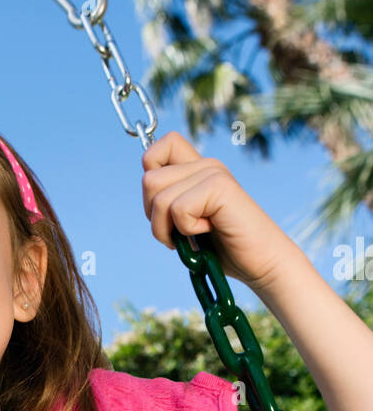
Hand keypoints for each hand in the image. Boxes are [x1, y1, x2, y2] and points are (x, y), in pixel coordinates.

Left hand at [141, 130, 287, 293]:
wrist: (263, 264)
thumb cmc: (225, 249)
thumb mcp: (187, 223)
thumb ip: (169, 203)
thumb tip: (147, 192)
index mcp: (198, 168)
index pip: (159, 145)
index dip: (150, 171)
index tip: (164, 203)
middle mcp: (206, 165)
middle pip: (149, 180)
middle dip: (154, 216)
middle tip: (180, 232)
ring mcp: (214, 173)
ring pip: (159, 198)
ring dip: (167, 229)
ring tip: (194, 236)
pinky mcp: (220, 187)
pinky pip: (178, 210)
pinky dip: (187, 231)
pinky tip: (210, 231)